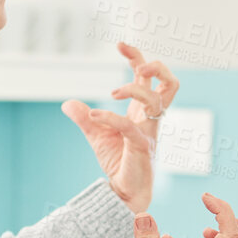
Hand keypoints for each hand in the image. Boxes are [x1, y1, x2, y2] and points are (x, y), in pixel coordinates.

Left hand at [61, 42, 178, 213]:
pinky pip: (129, 125)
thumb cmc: (117, 163)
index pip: (148, 77)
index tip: (120, 44)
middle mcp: (150, 118)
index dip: (137, 57)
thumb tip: (68, 103)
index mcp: (142, 111)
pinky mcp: (142, 147)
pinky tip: (93, 116)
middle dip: (157, 66)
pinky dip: (110, 116)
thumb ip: (85, 118)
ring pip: (155, 99)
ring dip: (133, 89)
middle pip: (169, 83)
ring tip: (112, 93)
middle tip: (139, 65)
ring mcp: (149, 132)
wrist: (121, 193)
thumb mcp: (96, 136)